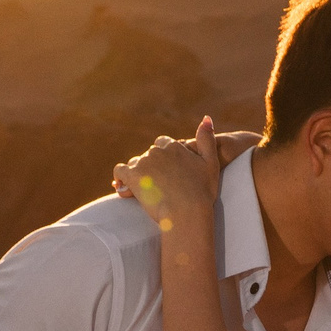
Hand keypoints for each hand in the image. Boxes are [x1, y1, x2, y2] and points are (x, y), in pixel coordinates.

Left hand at [111, 118, 225, 232]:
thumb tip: (206, 117)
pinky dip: (120, 178)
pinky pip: (120, 171)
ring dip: (138, 173)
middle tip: (159, 185)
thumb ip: (206, 139)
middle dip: (151, 166)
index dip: (164, 157)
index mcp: (174, 146)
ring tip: (146, 189)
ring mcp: (143, 163)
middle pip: (148, 155)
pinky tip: (125, 187)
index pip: (162, 143)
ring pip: (135, 163)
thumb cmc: (202, 191)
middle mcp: (157, 151)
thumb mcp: (211, 162)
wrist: (187, 212)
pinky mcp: (132, 176)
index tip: (168, 172)